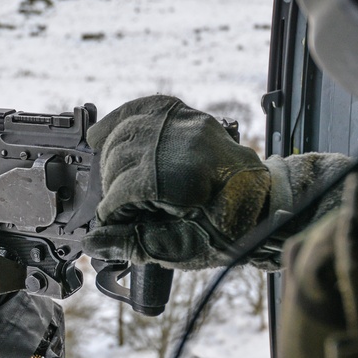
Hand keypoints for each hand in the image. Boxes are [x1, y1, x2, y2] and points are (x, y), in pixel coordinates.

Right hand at [84, 95, 270, 269]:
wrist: (263, 208)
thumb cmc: (229, 231)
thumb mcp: (181, 248)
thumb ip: (133, 244)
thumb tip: (95, 243)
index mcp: (182, 178)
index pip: (122, 189)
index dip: (110, 211)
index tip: (109, 224)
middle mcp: (182, 143)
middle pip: (119, 158)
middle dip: (109, 186)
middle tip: (114, 208)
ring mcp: (186, 124)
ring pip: (126, 132)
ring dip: (110, 158)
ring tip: (111, 182)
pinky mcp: (188, 116)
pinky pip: (145, 109)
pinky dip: (120, 119)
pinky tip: (103, 133)